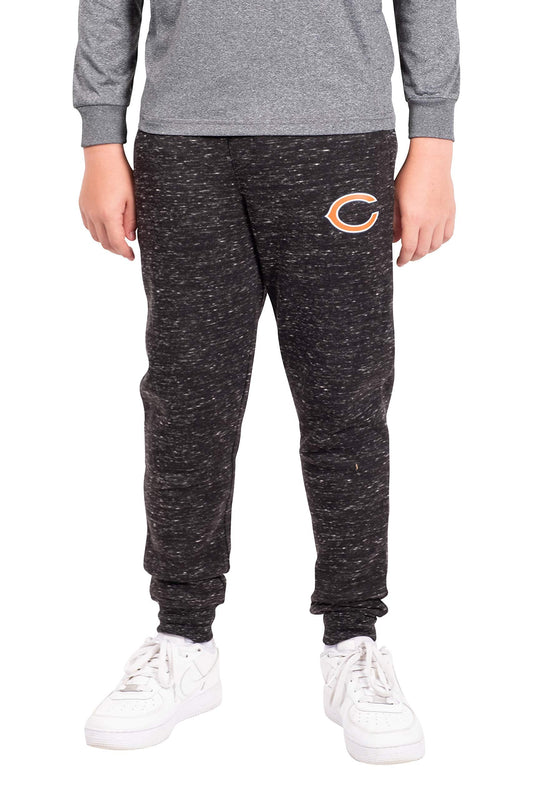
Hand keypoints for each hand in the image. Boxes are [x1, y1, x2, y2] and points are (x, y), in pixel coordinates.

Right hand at [79, 144, 135, 260]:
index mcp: (108, 215)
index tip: (132, 257)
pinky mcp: (82, 205)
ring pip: (95, 236)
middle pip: (104, 243)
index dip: (124, 253)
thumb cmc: (121, 175)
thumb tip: (130, 238)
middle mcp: (94, 215)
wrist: (102, 157)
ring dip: (106, 242)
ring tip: (118, 240)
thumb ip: (131, 221)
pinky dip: (97, 232)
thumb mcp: (132, 199)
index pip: (116, 243)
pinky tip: (106, 228)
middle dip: (116, 250)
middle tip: (126, 251)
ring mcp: (86, 210)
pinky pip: (88, 226)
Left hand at [393, 138, 455, 266]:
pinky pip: (448, 234)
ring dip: (426, 251)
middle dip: (413, 257)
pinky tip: (433, 240)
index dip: (403, 259)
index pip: (409, 248)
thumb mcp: (395, 199)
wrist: (431, 160)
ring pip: (436, 245)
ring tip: (419, 249)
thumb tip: (394, 239)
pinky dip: (440, 241)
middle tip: (407, 257)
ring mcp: (442, 216)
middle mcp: (429, 220)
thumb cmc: (409, 176)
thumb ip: (394, 222)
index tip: (399, 262)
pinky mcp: (450, 211)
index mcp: (413, 218)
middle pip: (423, 250)